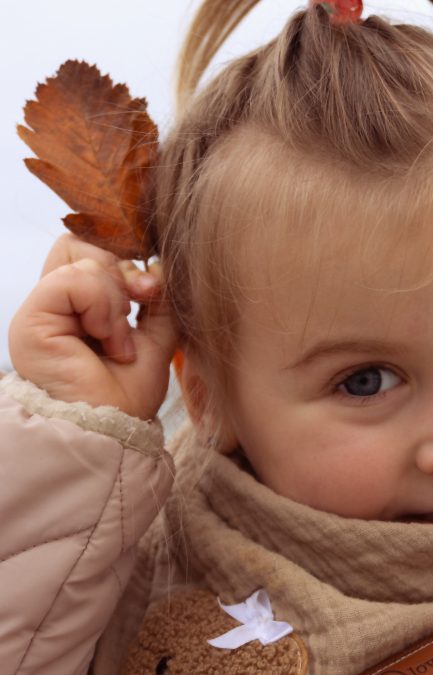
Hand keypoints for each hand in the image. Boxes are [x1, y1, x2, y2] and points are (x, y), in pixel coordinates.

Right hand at [8, 234, 177, 419]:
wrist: (112, 431)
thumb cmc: (127, 396)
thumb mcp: (156, 339)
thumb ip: (157, 301)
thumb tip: (158, 266)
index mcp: (78, 306)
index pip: (93, 251)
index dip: (126, 258)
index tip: (152, 288)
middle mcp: (55, 304)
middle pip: (81, 243)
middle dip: (121, 268)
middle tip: (141, 301)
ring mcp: (40, 310)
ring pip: (79, 256)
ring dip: (114, 297)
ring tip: (120, 340)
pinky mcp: (31, 319)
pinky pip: (73, 280)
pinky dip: (101, 306)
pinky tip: (108, 340)